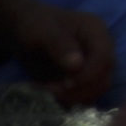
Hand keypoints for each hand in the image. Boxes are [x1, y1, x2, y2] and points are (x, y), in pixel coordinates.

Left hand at [0, 0, 120, 106]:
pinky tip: (47, 93)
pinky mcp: (81, 81)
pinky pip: (81, 98)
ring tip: (47, 91)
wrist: (21, 30)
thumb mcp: (42, 30)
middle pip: (104, 79)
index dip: (89, 75)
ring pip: (94, 92)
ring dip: (72, 98)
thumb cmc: (33, 24)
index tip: (65, 84)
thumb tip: (77, 65)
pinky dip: (66, 101)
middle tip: (52, 90)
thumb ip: (59, 44)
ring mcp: (91, 67)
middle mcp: (99, 50)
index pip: (104, 59)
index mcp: (96, 32)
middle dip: (79, 91)